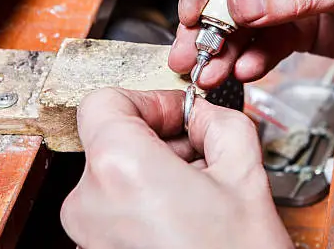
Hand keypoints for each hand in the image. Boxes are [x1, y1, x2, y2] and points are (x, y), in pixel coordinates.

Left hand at [61, 88, 291, 248]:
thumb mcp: (246, 175)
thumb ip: (221, 123)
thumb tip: (202, 114)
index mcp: (120, 170)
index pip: (104, 101)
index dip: (148, 99)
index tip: (178, 114)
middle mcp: (89, 203)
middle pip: (113, 138)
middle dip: (160, 137)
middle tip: (203, 152)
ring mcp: (87, 235)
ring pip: (116, 172)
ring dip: (156, 168)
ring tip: (200, 190)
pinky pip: (114, 205)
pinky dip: (146, 197)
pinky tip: (184, 214)